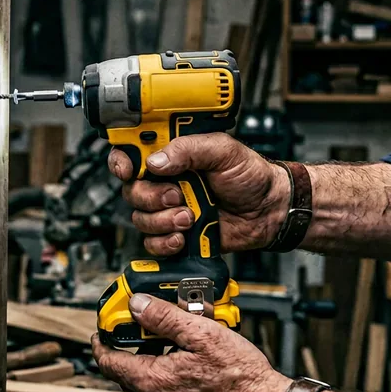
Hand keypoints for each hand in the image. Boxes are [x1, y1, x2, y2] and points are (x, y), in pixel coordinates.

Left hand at [92, 294, 289, 391]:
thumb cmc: (243, 379)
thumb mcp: (203, 334)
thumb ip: (165, 318)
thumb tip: (138, 305)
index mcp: (153, 382)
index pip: (108, 363)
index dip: (102, 344)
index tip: (102, 333)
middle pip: (128, 378)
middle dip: (134, 355)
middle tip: (149, 338)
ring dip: (154, 374)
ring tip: (178, 356)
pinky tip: (192, 380)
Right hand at [108, 133, 286, 254]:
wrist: (268, 211)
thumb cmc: (251, 176)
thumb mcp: (223, 151)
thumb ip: (189, 149)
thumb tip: (156, 161)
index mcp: (173, 155)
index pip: (132, 153)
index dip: (121, 161)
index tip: (127, 170)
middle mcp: (166, 181)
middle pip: (132, 190)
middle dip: (151, 197)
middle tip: (177, 196)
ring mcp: (169, 209)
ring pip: (140, 218)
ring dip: (162, 221)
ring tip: (189, 217)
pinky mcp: (176, 233)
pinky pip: (153, 242)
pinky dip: (164, 242)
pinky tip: (183, 236)